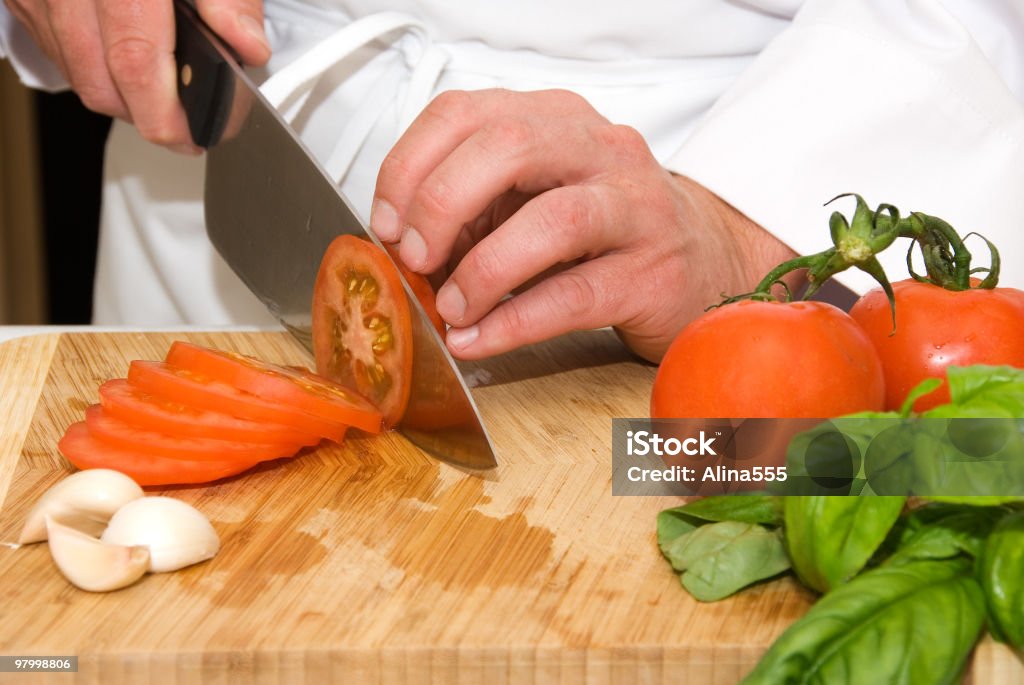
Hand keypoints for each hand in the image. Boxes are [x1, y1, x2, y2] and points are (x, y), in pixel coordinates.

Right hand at [4, 0, 269, 151]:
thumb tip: (246, 44)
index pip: (136, 63)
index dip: (167, 115)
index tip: (197, 136)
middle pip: (101, 83)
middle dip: (148, 117)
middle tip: (186, 125)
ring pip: (75, 72)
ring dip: (118, 94)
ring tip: (159, 89)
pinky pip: (51, 44)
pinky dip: (87, 61)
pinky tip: (119, 53)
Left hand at [371, 88, 798, 362]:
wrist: (704, 262)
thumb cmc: (605, 231)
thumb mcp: (533, 197)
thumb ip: (474, 208)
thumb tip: (398, 242)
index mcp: (558, 120)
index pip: (468, 112)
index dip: (412, 164)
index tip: (386, 220)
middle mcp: (600, 151)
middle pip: (512, 146)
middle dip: (443, 203)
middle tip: (414, 257)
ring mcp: (635, 210)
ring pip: (554, 220)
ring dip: (483, 268)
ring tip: (450, 308)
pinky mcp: (652, 274)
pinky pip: (576, 296)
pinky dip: (514, 321)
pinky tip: (478, 339)